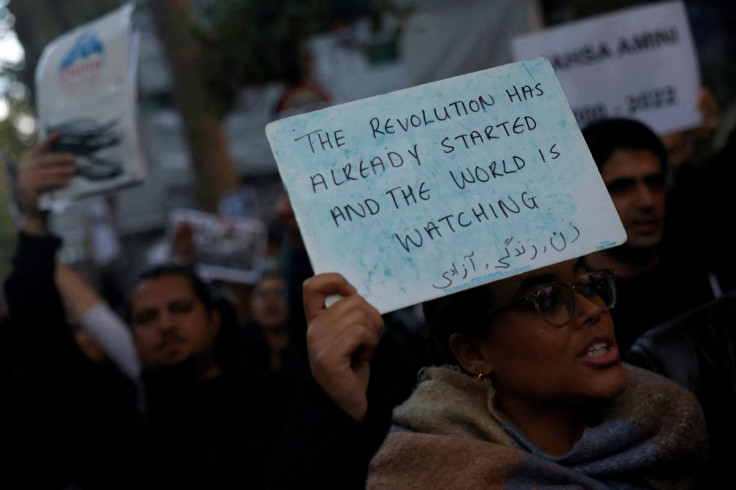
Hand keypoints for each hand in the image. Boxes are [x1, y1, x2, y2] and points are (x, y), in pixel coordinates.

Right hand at [17, 133, 74, 232]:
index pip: (39, 150)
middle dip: (60, 158)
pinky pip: (45, 182)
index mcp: (30, 164)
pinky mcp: (27, 188)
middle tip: (74, 158)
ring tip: (74, 170)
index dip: (48, 141)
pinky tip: (66, 182)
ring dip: (62, 170)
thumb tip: (73, 163)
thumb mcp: (48, 180)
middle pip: (44, 160)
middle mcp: (25, 169)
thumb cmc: (45, 195)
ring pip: (46, 172)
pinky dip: (57, 181)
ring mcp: (25, 179)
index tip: (59, 133)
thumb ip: (54, 170)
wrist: (35, 213)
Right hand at [303, 273, 383, 421]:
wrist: (347, 403)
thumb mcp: (349, 334)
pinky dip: (371, 343)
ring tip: (365, 350)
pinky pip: (361, 333)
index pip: (312, 285)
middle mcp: (312, 329)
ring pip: (360, 315)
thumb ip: (348, 314)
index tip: (351, 293)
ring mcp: (317, 343)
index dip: (335, 280)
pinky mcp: (328, 357)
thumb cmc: (352, 366)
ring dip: (374, 333)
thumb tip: (355, 293)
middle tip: (368, 339)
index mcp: (315, 320)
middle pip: (352, 300)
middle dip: (372, 317)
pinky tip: (364, 357)